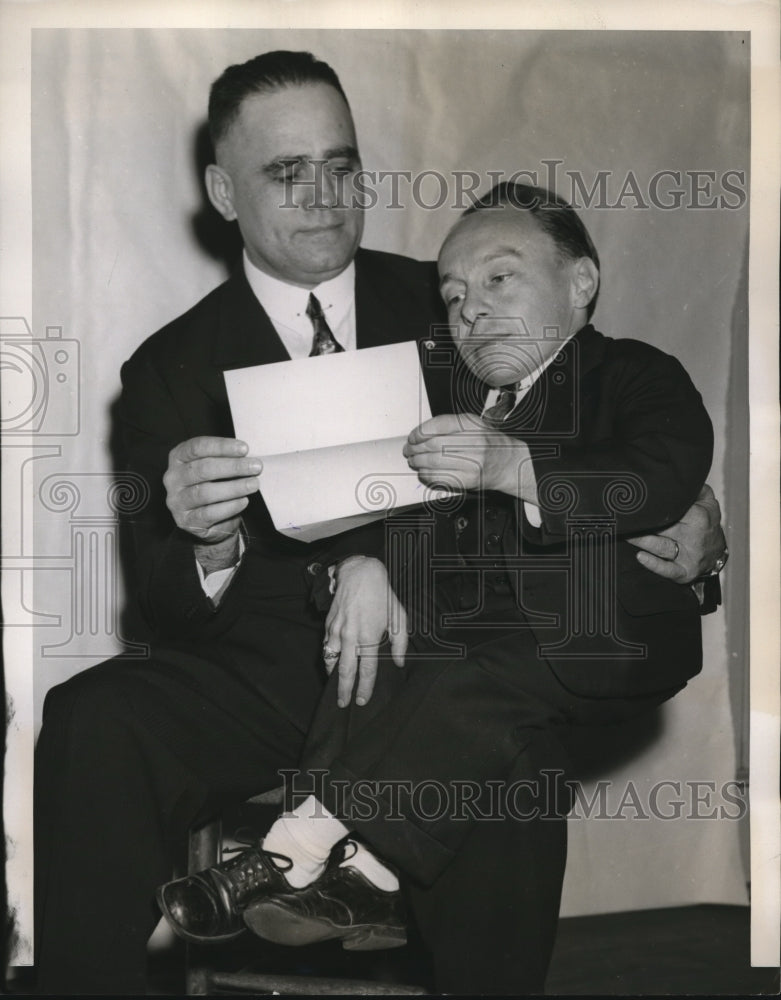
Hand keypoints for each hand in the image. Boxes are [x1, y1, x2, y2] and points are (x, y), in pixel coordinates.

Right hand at [163, 436, 260, 562]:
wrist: (214, 520)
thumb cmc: (216, 485)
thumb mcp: (218, 468)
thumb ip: (227, 460)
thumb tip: (248, 458)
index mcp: (178, 458)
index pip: (197, 447)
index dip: (221, 446)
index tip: (244, 449)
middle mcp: (173, 478)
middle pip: (202, 469)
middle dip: (232, 467)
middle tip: (255, 467)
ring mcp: (177, 501)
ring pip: (204, 492)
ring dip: (233, 487)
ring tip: (253, 484)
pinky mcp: (185, 521)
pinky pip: (208, 513)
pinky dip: (229, 507)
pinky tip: (243, 501)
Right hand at [323, 556, 407, 707]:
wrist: (360, 574)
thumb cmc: (382, 596)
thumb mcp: (399, 618)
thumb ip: (401, 643)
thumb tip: (399, 663)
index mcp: (369, 636)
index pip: (366, 670)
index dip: (364, 688)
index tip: (362, 700)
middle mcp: (351, 636)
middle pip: (345, 671)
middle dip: (343, 690)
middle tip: (342, 704)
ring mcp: (337, 630)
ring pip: (331, 660)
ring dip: (332, 676)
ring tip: (335, 687)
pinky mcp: (329, 624)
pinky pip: (326, 647)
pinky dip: (327, 659)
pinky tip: (331, 665)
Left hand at [403, 413, 535, 500]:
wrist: (507, 462)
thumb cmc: (488, 442)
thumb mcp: (472, 424)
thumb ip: (449, 426)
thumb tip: (420, 434)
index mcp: (472, 425)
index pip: (438, 425)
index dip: (419, 432)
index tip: (412, 437)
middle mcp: (474, 443)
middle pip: (434, 444)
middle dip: (415, 448)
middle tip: (409, 450)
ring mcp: (472, 462)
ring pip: (434, 462)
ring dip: (418, 462)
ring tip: (414, 461)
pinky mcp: (469, 480)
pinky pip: (441, 478)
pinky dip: (426, 475)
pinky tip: (423, 472)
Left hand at [627, 484, 725, 583]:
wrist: (716, 553)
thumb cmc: (707, 524)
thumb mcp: (708, 502)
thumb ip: (695, 489)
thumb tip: (680, 477)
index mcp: (698, 517)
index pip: (673, 509)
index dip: (654, 506)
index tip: (637, 501)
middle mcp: (693, 537)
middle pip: (663, 528)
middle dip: (643, 523)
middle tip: (624, 518)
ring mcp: (688, 555)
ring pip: (661, 546)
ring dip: (641, 540)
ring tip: (626, 533)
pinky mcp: (684, 572)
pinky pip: (668, 570)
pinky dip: (654, 565)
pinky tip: (640, 556)